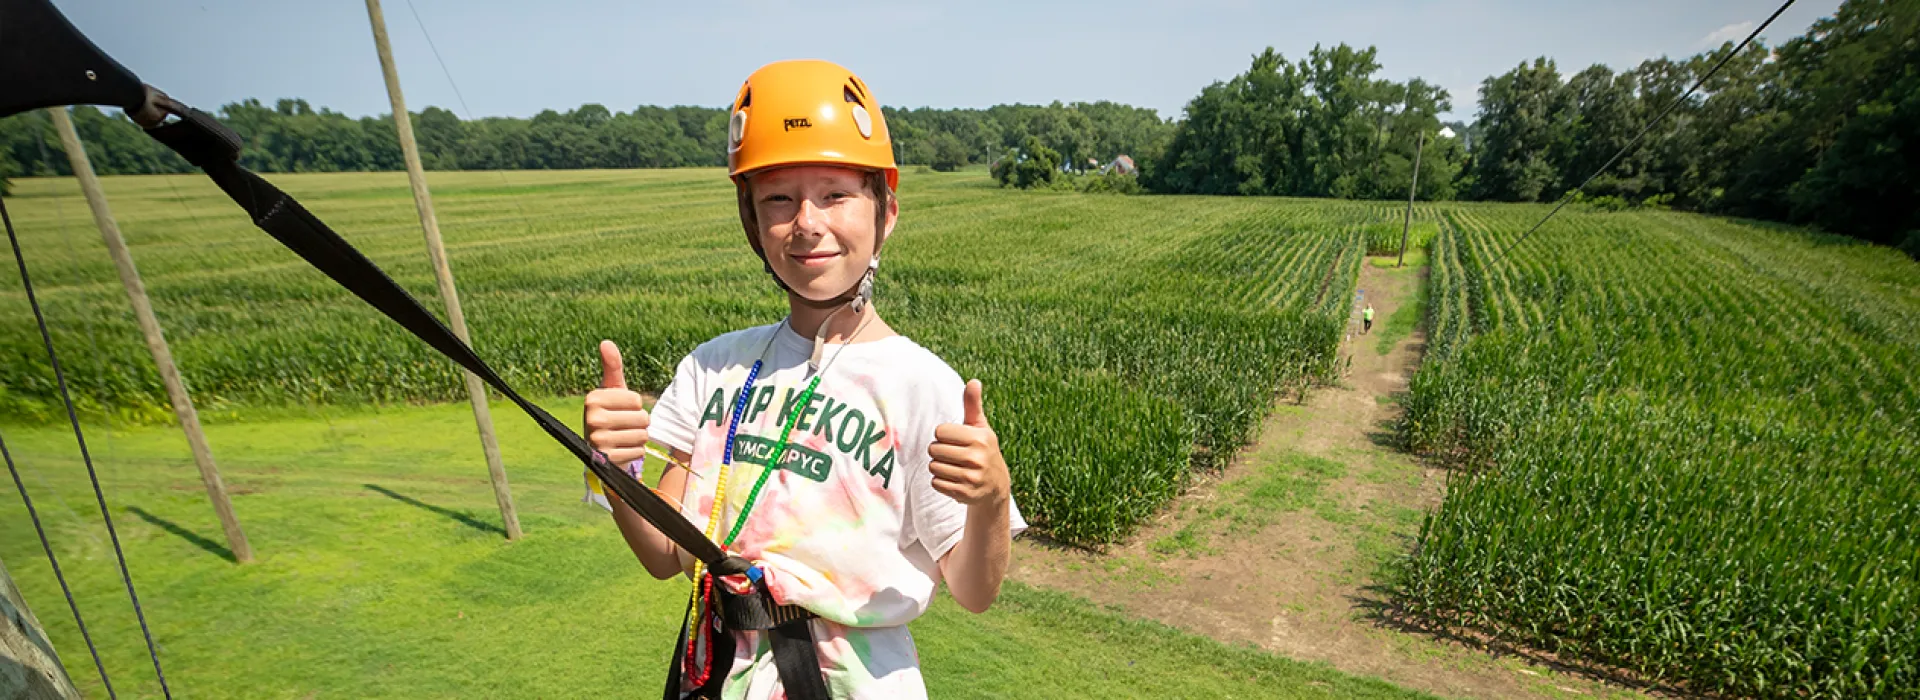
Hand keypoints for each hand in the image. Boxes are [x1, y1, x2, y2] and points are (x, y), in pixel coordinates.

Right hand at [584, 340, 649, 466]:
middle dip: (639, 422)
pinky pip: (638, 452)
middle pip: (642, 418)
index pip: (636, 399)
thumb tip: (606, 342)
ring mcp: (598, 441)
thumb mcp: (612, 389)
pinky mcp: (607, 459)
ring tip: (623, 436)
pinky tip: (622, 449)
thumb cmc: (611, 412)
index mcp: (593, 399)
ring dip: (638, 437)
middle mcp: (592, 419)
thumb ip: (612, 366)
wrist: (600, 448)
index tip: (620, 408)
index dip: (634, 404)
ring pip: (642, 435)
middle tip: (624, 425)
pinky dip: (635, 451)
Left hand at [929, 379, 1009, 507]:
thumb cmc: (982, 449)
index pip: (940, 432)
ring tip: (954, 467)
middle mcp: (977, 458)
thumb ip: (973, 405)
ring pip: (933, 467)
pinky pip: (936, 483)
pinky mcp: (964, 494)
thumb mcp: (980, 427)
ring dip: (939, 467)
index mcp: (980, 438)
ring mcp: (971, 478)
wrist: (996, 486)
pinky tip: (954, 479)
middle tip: (954, 455)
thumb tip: (973, 381)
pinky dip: (941, 482)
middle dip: (939, 452)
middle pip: (934, 450)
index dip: (943, 436)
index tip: (955, 440)